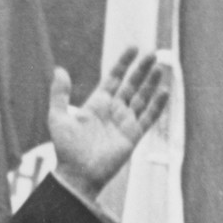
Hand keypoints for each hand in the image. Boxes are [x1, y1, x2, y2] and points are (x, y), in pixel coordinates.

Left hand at [47, 46, 168, 200]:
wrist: (78, 174)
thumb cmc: (66, 149)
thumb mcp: (58, 118)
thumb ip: (59, 94)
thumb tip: (59, 70)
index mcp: (97, 104)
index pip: (114, 78)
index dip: (123, 63)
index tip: (133, 48)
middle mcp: (113, 111)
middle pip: (132, 85)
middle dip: (141, 69)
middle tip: (153, 52)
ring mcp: (125, 123)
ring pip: (142, 98)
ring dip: (151, 83)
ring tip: (160, 67)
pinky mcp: (133, 135)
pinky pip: (148, 117)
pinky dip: (157, 105)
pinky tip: (164, 91)